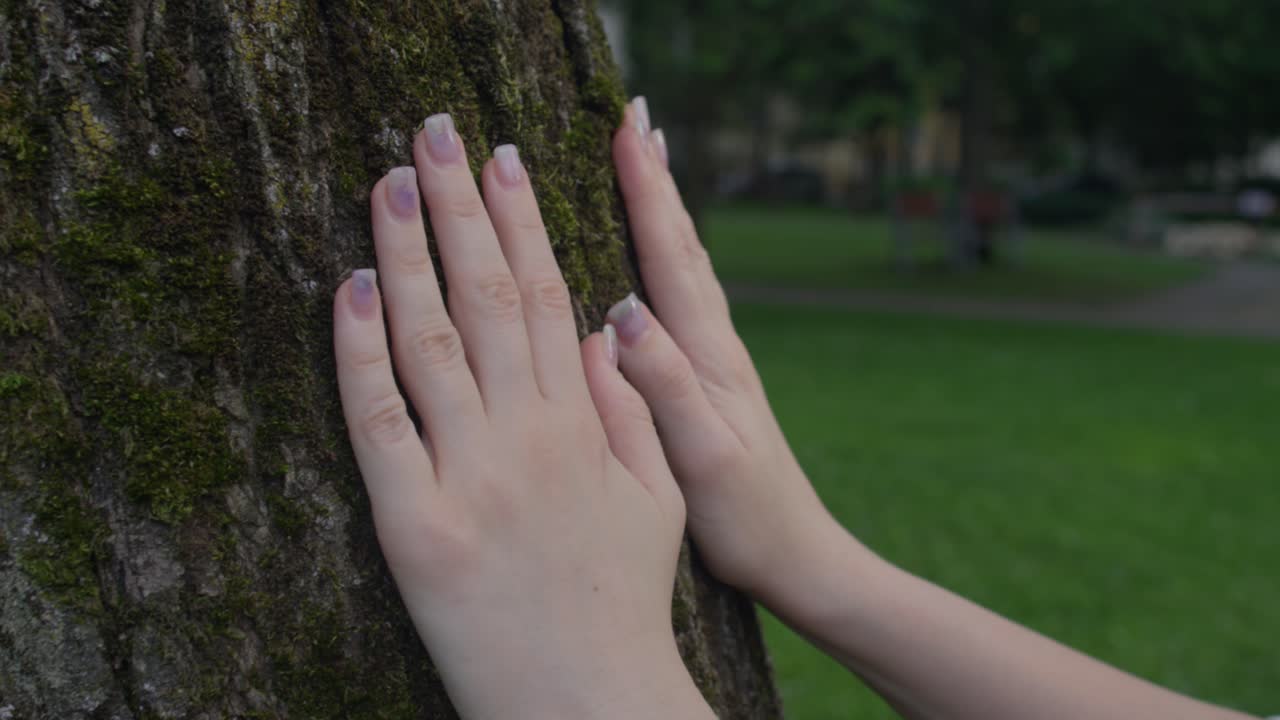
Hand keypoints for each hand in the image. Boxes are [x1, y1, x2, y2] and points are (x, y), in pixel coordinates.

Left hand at [333, 114, 709, 719]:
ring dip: (404, 252)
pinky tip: (347, 286)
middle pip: (486, 296)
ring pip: (427, 339)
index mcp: (583, 424)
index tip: (504, 158)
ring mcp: (468, 477)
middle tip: (434, 133)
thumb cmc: (623, 601)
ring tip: (388, 182)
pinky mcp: (413, 526)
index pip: (547, 294)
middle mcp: (527, 435)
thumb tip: (600, 327)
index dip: (522, 220)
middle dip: (459, 205)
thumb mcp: (654, 498)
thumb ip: (631, 408)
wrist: (588, 700)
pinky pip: (378, 420)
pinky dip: (357, 349)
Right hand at [605, 100, 858, 616]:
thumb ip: (666, 386)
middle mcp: (718, 345)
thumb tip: (623, 311)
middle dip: (658, 177)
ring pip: (687, 264)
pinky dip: (669, 254)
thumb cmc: (746, 518)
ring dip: (667, 206)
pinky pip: (685, 296)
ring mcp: (720, 360)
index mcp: (710, 356)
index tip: (626, 128)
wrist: (797, 555)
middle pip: (684, 243)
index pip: (672, 256)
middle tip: (635, 115)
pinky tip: (658, 254)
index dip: (648, 190)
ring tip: (648, 159)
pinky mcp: (715, 380)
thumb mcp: (702, 458)